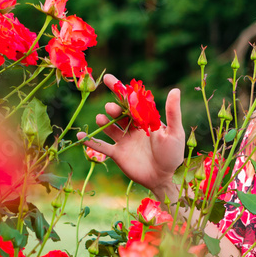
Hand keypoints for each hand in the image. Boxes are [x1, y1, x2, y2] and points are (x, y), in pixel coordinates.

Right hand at [77, 73, 184, 198]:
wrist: (165, 178)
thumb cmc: (173, 154)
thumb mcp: (174, 132)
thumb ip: (172, 113)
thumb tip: (175, 90)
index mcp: (146, 119)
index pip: (131, 101)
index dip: (120, 89)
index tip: (108, 78)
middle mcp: (133, 127)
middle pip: (119, 113)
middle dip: (114, 108)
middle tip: (112, 108)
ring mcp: (124, 140)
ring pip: (110, 127)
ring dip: (104, 122)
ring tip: (101, 118)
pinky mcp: (118, 153)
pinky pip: (102, 146)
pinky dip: (91, 141)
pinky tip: (80, 135)